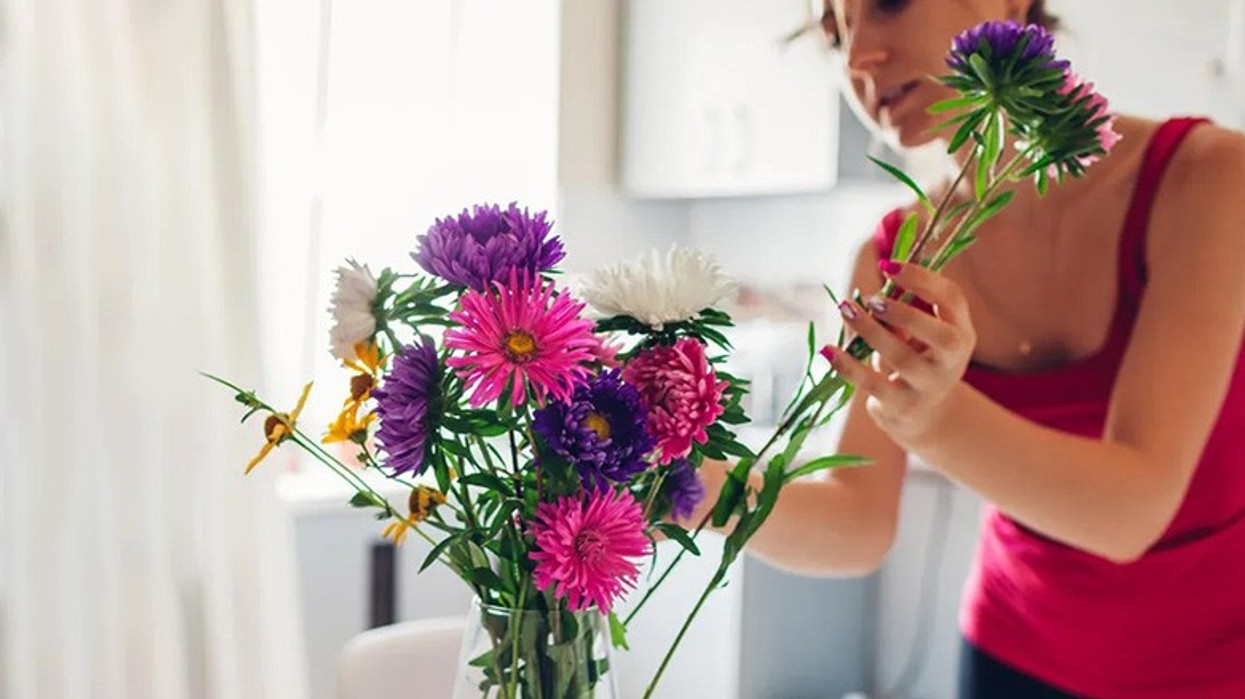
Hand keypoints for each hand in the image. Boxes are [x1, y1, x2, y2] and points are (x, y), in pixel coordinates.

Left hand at [824, 261, 975, 447]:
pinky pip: (871, 383)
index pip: (951, 298)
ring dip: (870, 330)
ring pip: (900, 357)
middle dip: (903, 312)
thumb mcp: (923, 336)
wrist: (926, 416)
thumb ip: (904, 313)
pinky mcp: (901, 406)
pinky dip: (847, 365)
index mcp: (961, 331)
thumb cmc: (920, 361)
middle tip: (872, 299)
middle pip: (937, 333)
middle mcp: (952, 360)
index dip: (922, 279)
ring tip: (846, 308)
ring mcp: (928, 386)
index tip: (887, 266)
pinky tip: (828, 350)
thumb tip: (868, 290)